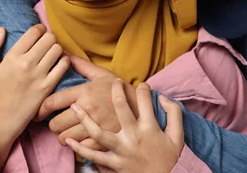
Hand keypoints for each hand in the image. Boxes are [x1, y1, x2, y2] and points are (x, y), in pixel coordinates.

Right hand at [0, 26, 69, 167]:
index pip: (34, 32)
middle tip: (47, 44)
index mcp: (12, 56)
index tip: (40, 32)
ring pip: (57, 49)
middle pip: (49, 38)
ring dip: (57, 48)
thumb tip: (2, 29)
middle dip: (49, 38)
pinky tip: (59, 63)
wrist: (3, 118)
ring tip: (52, 53)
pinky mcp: (48, 86)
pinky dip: (64, 60)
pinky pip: (63, 65)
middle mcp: (26, 63)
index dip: (40, 28)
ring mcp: (38, 75)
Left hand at [36, 56, 138, 148]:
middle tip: (59, 123)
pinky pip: (79, 149)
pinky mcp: (102, 140)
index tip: (38, 113)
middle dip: (54, 125)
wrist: (142, 106)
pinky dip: (78, 146)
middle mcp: (87, 109)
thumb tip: (63, 52)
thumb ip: (81, 65)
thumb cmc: (119, 90)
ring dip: (64, 137)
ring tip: (69, 131)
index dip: (40, 109)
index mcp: (84, 92)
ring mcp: (95, 126)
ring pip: (64, 139)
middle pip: (55, 125)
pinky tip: (81, 139)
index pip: (52, 102)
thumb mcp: (101, 74)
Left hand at [66, 80, 183, 172]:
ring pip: (98, 132)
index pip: (145, 100)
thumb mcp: (177, 136)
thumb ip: (174, 113)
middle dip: (116, 91)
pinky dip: (80, 149)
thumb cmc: (168, 159)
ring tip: (73, 107)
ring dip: (84, 119)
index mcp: (149, 127)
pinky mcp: (114, 164)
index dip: (143, 88)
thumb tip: (163, 98)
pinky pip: (93, 156)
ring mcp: (121, 150)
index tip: (138, 84)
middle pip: (121, 108)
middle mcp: (133, 136)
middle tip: (114, 82)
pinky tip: (68, 140)